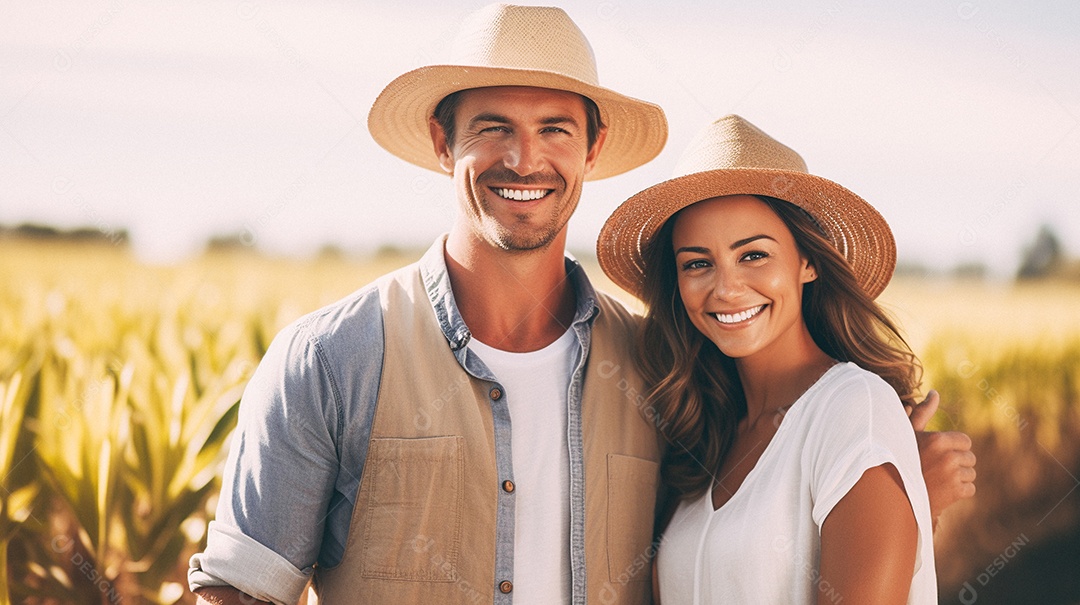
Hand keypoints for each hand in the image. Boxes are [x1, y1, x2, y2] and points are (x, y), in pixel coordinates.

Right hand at [906, 391, 976, 523]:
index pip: (965, 441)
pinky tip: (942, 490)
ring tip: (939, 479)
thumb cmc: (899, 459)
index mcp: (937, 440)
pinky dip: (959, 491)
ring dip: (958, 477)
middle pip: (969, 458)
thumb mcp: (908, 434)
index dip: (953, 447)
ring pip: (970, 474)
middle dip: (957, 463)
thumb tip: (935, 393)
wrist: (892, 494)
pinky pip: (970, 489)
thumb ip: (924, 412)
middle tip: (937, 468)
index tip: (940, 454)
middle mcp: (947, 456)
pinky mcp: (955, 493)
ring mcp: (952, 476)